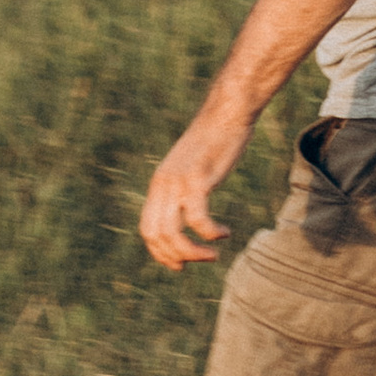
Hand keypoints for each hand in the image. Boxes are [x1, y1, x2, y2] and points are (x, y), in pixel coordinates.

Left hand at [140, 99, 252, 265]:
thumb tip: (189, 206)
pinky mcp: (198, 180)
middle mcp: (164, 185)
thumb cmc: (216, 139)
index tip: (179, 263)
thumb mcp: (192, 166)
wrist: (227, 112)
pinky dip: (210, 233)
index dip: (159, 252)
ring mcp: (179, 183)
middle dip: (174, 256)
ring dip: (192, 252)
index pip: (147, 228)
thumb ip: (186, 186)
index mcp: (160, 183)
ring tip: (212, 255)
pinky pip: (197, 219)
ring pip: (173, 232)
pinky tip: (224, 233)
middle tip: (198, 261)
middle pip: (156, 235)